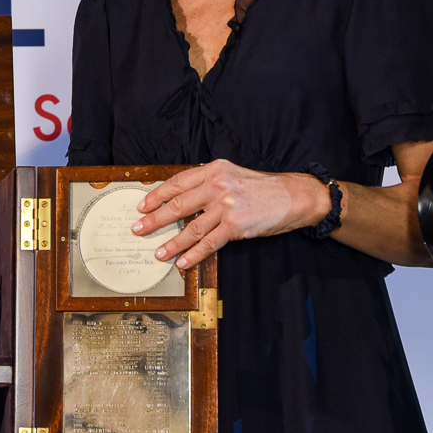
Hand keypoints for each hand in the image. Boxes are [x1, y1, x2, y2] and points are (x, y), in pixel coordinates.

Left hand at [134, 160, 330, 270]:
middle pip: (178, 205)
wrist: (293, 196)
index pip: (177, 183)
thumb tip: (180, 200)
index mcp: (214, 170)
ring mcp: (226, 206)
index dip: (157, 195)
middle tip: (139, 229)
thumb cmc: (262, 188)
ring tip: (158, 252)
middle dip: (155, 219)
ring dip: (172, 243)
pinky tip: (183, 261)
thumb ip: (209, 184)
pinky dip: (193, 254)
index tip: (142, 206)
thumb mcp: (233, 175)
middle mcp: (217, 185)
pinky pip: (209, 243)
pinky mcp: (236, 226)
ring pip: (191, 228)